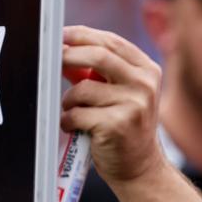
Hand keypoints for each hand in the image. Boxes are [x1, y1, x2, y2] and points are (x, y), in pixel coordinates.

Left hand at [61, 25, 163, 184]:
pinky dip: (68, 121)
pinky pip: (77, 114)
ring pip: (82, 89)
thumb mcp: (122, 93)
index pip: (111, 42)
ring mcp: (134, 105)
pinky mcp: (118, 125)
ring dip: (68, 101)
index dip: (81, 35)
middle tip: (53, 62)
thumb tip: (65, 50)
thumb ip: (99, 72)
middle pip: (98, 55)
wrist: (141, 166)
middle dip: (69, 56)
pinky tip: (77, 128)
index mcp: (148, 71)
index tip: (61, 37)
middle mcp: (145, 85)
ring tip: (73, 112)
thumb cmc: (127, 127)